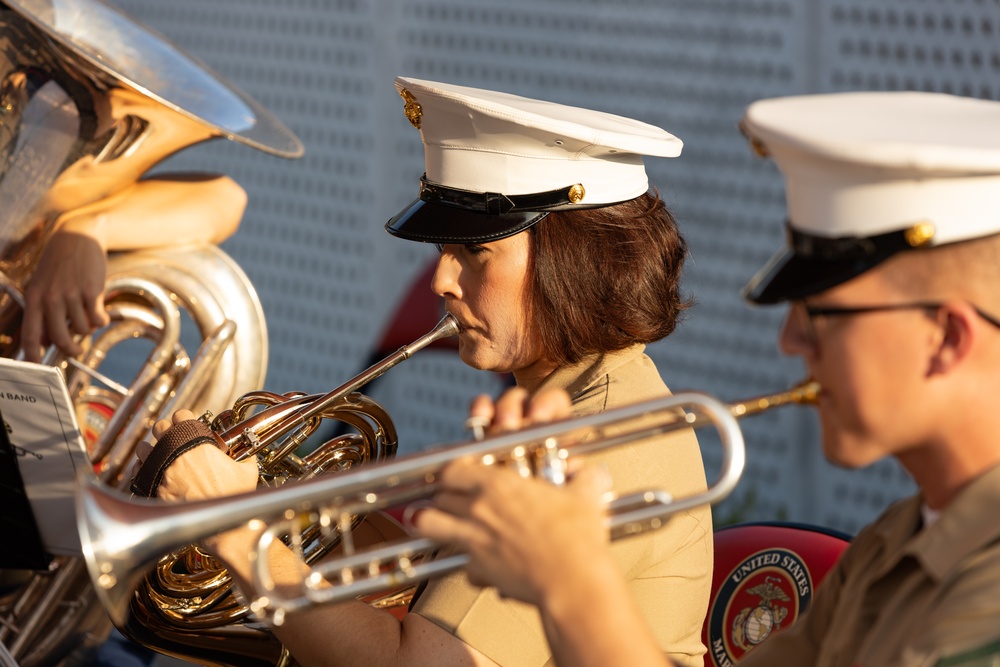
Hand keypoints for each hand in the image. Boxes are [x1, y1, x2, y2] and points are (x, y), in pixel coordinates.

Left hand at [21, 228, 108, 361]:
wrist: (79, 237)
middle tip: (76, 350)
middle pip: (59, 338)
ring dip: (89, 328)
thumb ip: (43, 311)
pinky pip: (98, 319)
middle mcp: (50, 298)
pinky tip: (100, 312)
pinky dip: (102, 320)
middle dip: (71, 349)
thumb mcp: (43, 284)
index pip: (31, 335)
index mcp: (34, 298)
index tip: (39, 366)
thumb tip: (46, 340)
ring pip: (82, 329)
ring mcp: (71, 295)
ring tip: (89, 316)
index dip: (34, 356)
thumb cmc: (60, 263)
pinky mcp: (92, 292)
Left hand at [133, 409, 257, 501]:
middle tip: (169, 434)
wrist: (217, 521)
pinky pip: (138, 471)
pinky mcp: (154, 488)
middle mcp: (176, 453)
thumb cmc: (232, 496)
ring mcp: (162, 470)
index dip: (184, 416)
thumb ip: (245, 459)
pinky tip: (146, 469)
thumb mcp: (247, 472)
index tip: (185, 420)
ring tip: (154, 451)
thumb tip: (247, 457)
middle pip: (160, 427)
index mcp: (198, 443)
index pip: (183, 416)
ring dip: (149, 448)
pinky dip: (141, 468)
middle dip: (164, 429)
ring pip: (144, 448)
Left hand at [416, 386, 608, 605]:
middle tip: (451, 496)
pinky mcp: (478, 570)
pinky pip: (462, 565)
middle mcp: (478, 509)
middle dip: (442, 494)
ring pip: (428, 524)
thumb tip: (589, 473)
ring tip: (429, 521)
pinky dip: (468, 565)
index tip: (459, 472)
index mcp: (499, 485)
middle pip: (438, 495)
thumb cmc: (577, 540)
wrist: (572, 582)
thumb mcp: (585, 496)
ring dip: (427, 522)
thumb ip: (583, 478)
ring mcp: (473, 540)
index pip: (453, 468)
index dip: (452, 469)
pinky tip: (479, 565)